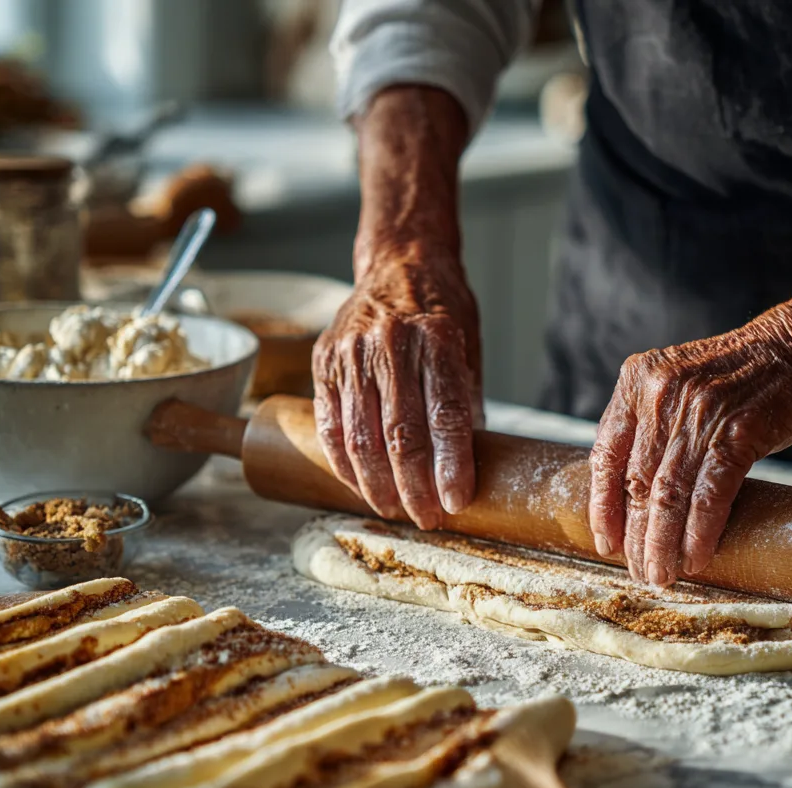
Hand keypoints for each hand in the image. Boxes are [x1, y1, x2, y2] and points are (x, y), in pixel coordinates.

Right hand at [313, 244, 481, 529]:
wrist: (398, 263)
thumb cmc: (441, 313)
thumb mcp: (468, 348)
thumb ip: (464, 403)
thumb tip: (466, 470)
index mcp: (437, 337)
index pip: (445, 415)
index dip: (451, 465)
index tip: (456, 502)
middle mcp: (391, 342)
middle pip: (401, 435)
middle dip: (415, 488)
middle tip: (427, 519)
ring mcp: (351, 352)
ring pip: (362, 438)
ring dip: (378, 486)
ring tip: (396, 511)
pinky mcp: (323, 362)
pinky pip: (330, 427)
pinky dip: (344, 464)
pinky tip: (360, 487)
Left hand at [588, 303, 791, 585]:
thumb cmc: (748, 375)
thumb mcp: (683, 384)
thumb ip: (655, 425)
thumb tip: (636, 496)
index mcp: (636, 380)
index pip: (605, 456)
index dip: (602, 507)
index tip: (606, 543)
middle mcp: (660, 393)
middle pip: (635, 482)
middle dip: (635, 536)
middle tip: (639, 571)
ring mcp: (698, 411)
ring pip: (666, 494)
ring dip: (662, 544)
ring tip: (662, 575)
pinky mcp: (739, 431)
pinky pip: (707, 495)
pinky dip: (699, 532)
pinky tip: (696, 558)